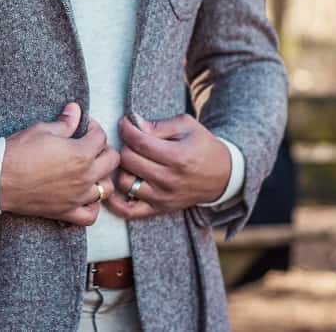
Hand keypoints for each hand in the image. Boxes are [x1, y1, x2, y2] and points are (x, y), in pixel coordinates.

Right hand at [0, 102, 118, 225]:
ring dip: (102, 177)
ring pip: (106, 189)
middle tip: (89, 145)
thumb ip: (65, 122)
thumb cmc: (18, 152)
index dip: (93, 127)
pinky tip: (85, 196)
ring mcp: (77, 196)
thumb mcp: (42, 130)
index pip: (100, 137)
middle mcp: (84, 176)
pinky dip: (92, 207)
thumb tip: (75, 109)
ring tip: (90, 170)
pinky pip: (90, 215)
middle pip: (112, 161)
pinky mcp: (66, 211)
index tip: (84, 126)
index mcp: (81, 153)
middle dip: (103, 149)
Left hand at [105, 113, 230, 220]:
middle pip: (129, 160)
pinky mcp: (159, 209)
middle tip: (130, 141)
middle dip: (125, 145)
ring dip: (122, 169)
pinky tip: (113, 188)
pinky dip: (115, 202)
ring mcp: (163, 197)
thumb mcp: (187, 126)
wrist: (222, 175)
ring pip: (125, 182)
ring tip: (128, 160)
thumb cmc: (203, 146)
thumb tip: (133, 123)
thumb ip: (159, 125)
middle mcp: (169, 179)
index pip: (139, 142)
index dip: (127, 128)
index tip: (125, 123)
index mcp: (178, 156)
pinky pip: (129, 211)